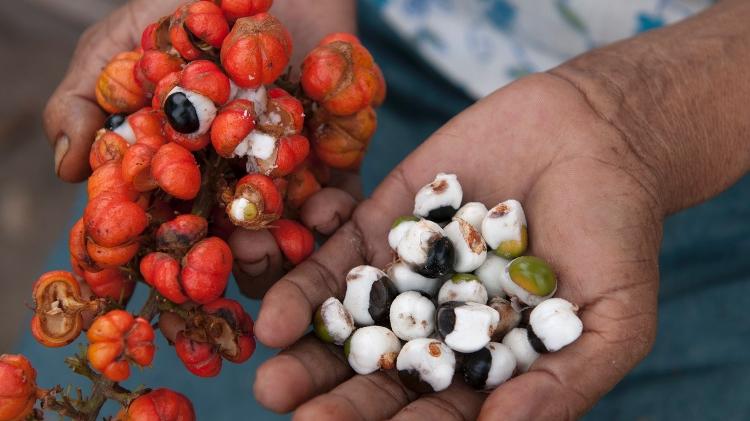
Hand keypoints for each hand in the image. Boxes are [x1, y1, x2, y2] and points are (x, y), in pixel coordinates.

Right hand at [42, 0, 358, 295]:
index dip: (161, 250)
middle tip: (229, 261)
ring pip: (283, 228)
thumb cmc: (188, 0)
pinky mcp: (333, 153)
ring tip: (270, 246)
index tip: (160, 271)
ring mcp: (284, 168)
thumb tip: (66, 168)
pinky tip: (326, 212)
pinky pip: (338, 192)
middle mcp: (231, 174)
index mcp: (179, 162)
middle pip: (229, 237)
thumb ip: (84, 97)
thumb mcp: (121, 41)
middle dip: (229, 258)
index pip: (165, 220)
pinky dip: (334, 210)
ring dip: (280, 247)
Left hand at [251, 74, 661, 418]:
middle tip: (294, 414)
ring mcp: (404, 274)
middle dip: (339, 401)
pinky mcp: (383, 223)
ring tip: (271, 379)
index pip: (438, 411)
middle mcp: (437, 325)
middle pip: (381, 375)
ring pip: (349, 325)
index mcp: (486, 362)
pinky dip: (306, 288)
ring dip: (309, 355)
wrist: (594, 133)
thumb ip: (562, 381)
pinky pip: (337, 260)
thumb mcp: (613, 318)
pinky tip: (274, 318)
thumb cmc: (618, 231)